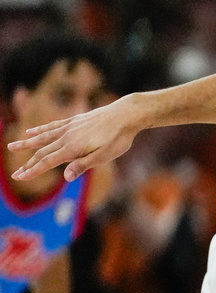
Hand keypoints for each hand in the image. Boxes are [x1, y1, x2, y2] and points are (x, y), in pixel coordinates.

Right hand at [7, 97, 141, 181]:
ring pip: (43, 136)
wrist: (127, 114)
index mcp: (73, 148)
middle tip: (14, 174)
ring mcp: (70, 127)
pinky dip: (40, 129)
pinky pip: (53, 125)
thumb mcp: (105, 156)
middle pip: (42, 151)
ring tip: (12, 146)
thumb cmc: (119, 138)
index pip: (48, 162)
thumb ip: (83, 166)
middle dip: (28, 164)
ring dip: (27, 143)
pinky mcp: (75, 120)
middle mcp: (67, 136)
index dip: (33, 171)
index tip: (19, 178)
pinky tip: (31, 131)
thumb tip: (64, 178)